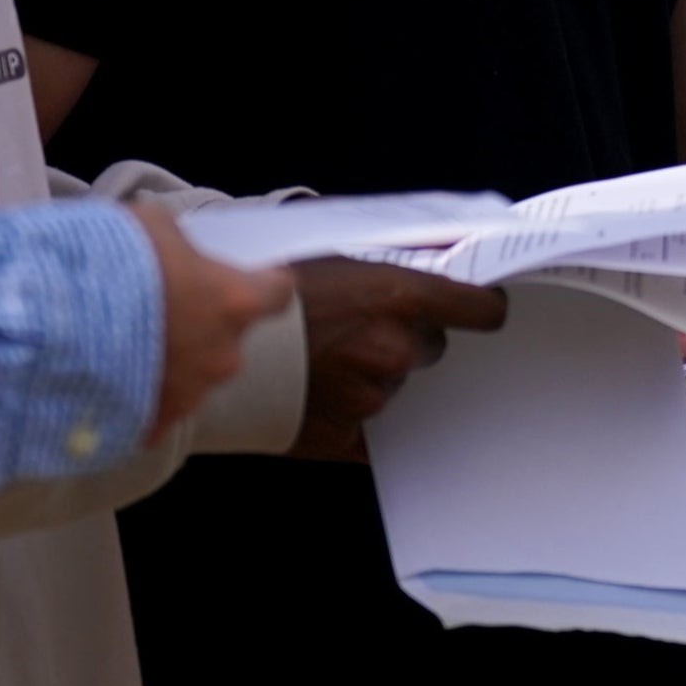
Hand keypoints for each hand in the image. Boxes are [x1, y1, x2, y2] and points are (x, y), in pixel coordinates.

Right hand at [132, 201, 296, 445]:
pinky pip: (156, 408)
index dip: (264, 281)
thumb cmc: (111, 266)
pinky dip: (140, 394)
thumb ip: (180, 244)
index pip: (277, 292)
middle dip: (204, 322)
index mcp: (234, 302)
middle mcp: (223, 355)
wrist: (53, 328)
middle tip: (163, 305)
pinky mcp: (153, 425)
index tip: (249, 274)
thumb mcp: (151, 226)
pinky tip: (109, 376)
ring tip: (125, 342)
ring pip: (194, 374)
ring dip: (173, 359)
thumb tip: (180, 255)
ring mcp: (190, 396)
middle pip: (229, 336)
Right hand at [284, 257, 507, 460]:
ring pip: (397, 386)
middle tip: (361, 327)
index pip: (482, 309)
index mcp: (400, 299)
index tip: (481, 308)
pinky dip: (356, 417)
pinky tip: (327, 398)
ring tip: (326, 358)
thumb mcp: (335, 249)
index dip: (482, 307)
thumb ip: (400, 252)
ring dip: (375, 375)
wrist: (203, 337)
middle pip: (432, 348)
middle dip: (408, 338)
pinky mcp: (346, 438)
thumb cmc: (267, 287)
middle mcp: (395, 351)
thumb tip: (450, 248)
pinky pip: (375, 434)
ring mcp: (372, 399)